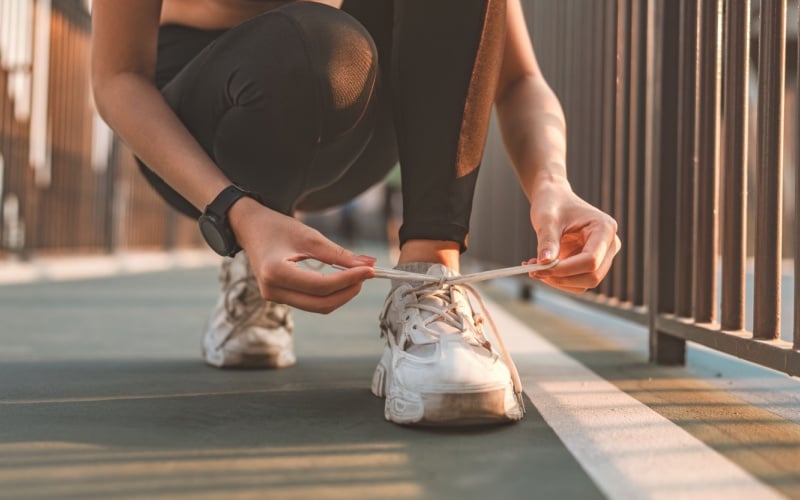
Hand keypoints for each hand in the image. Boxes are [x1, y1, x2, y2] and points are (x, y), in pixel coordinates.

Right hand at [229, 198, 375, 312]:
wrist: (251, 228)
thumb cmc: (278, 227)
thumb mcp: (310, 236)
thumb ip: (339, 254)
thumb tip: (369, 264)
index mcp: (276, 273)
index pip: (321, 286)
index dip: (349, 279)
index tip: (370, 270)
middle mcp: (272, 290)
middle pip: (321, 303)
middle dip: (348, 291)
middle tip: (367, 274)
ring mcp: (274, 297)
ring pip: (318, 306)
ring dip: (341, 295)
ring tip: (358, 276)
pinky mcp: (280, 297)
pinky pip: (311, 302)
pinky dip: (330, 294)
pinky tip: (343, 280)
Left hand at [524, 177, 620, 293]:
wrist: (555, 199)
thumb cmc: (553, 204)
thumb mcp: (547, 219)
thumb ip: (547, 241)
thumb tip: (544, 263)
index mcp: (605, 228)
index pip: (591, 260)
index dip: (566, 269)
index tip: (539, 268)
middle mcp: (609, 244)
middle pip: (592, 276)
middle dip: (561, 278)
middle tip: (533, 271)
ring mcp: (602, 256)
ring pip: (585, 283)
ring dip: (558, 281)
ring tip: (534, 267)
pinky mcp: (592, 264)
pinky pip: (578, 282)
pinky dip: (558, 280)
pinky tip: (541, 268)